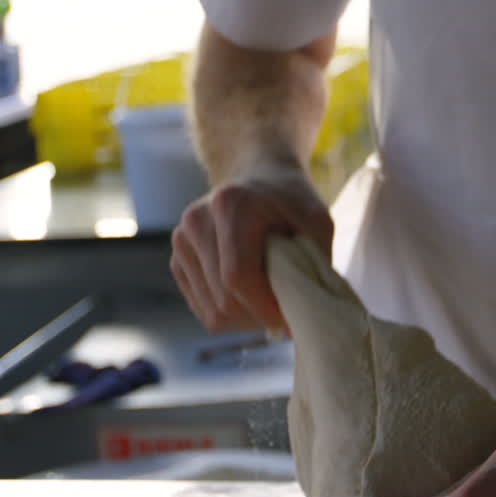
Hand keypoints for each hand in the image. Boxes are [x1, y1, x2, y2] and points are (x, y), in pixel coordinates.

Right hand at [170, 164, 332, 332]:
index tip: (291, 318)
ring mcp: (182, 240)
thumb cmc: (293, 203)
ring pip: (211, 311)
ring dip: (245, 319)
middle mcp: (197, 221)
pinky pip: (202, 309)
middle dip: (258, 317)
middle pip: (224, 299)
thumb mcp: (317, 223)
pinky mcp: (178, 258)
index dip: (265, 308)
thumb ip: (316, 262)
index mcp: (230, 205)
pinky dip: (230, 313)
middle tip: (285, 311)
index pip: (238, 276)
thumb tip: (306, 313)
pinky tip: (250, 295)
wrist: (259, 178)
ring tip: (270, 301)